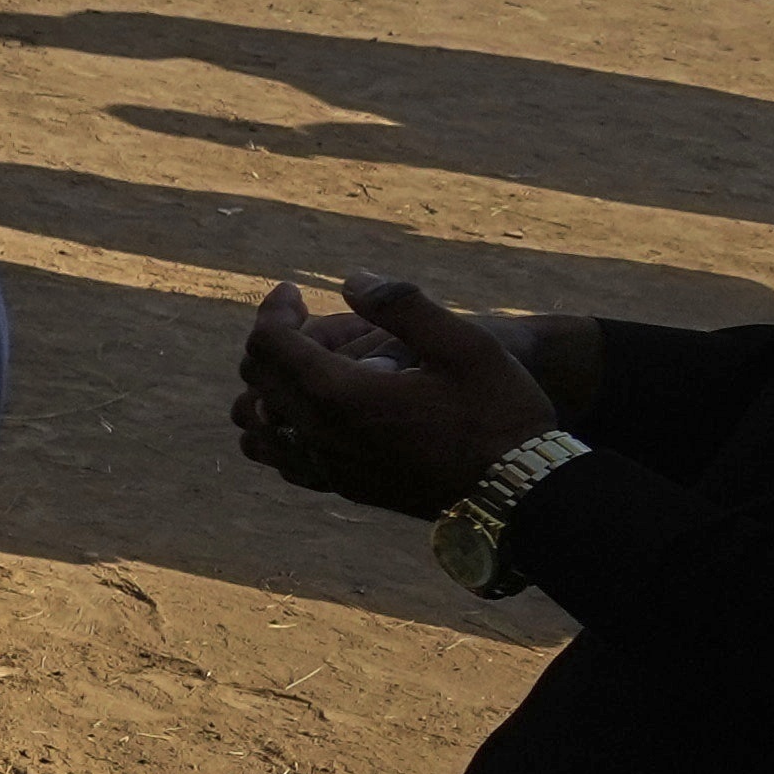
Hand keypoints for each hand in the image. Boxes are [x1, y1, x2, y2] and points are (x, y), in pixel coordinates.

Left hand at [232, 277, 561, 513]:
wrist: (517, 492)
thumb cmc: (499, 412)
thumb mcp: (464, 343)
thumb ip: (402, 305)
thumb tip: (351, 281)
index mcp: (340, 396)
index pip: (268, 345)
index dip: (273, 310)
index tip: (293, 291)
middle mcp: (320, 437)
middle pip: (256, 382)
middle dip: (271, 342)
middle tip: (303, 318)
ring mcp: (327, 469)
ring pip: (257, 431)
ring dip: (268, 391)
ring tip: (306, 366)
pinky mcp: (342, 488)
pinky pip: (285, 459)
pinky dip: (283, 430)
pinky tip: (322, 409)